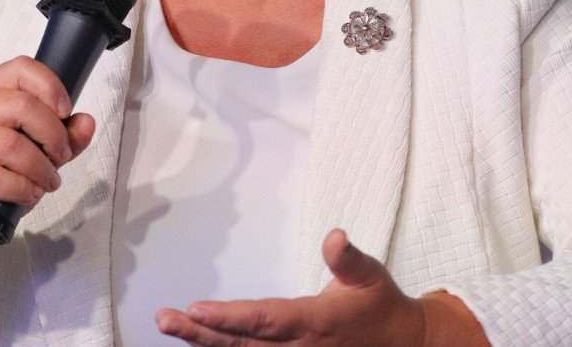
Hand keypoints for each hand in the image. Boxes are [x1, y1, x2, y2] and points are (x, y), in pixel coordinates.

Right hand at [0, 56, 95, 300]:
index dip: (50, 87)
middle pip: (20, 104)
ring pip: (9, 142)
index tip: (66, 113)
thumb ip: (64, 138)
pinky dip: (21, 189)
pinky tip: (28, 195)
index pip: (20, 69)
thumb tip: (87, 122)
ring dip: (39, 167)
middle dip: (52, 134)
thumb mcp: (37, 154)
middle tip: (60, 157)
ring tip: (46, 182)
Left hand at [156, 229, 486, 345]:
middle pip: (243, 344)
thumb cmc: (381, 306)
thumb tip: (335, 235)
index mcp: (315, 322)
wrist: (406, 346)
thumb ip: (348, 259)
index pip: (266, 320)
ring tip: (170, 327)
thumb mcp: (370, 277)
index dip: (231, 318)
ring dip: (204, 343)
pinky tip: (197, 343)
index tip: (197, 308)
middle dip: (201, 333)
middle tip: (165, 319)